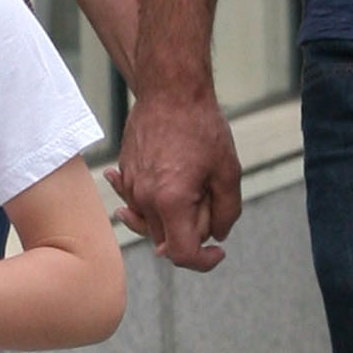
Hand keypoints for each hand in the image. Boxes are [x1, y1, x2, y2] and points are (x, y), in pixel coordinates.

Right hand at [110, 84, 240, 270]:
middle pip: (166, 240)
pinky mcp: (124, 174)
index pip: (181, 255)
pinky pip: (138, 202)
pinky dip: (154, 201)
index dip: (203, 262)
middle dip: (191, 230)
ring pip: (152, 223)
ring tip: (191, 184)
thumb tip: (216, 236)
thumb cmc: (201, 127)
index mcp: (171, 202)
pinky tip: (166, 180)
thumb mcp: (228, 171)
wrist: (170, 90)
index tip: (218, 253)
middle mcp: (144, 199)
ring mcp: (130, 187)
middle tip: (210, 195)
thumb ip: (226, 212)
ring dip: (173, 216)